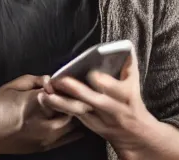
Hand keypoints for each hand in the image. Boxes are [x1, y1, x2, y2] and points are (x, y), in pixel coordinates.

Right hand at [0, 74, 83, 154]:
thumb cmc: (0, 106)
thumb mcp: (12, 86)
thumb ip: (33, 80)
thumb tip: (51, 79)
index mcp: (31, 103)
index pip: (56, 93)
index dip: (64, 86)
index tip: (69, 81)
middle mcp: (39, 122)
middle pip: (68, 110)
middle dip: (76, 101)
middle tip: (81, 93)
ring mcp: (43, 138)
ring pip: (70, 125)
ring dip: (75, 115)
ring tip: (79, 105)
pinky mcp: (44, 147)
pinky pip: (67, 139)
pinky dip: (75, 129)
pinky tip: (78, 121)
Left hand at [38, 46, 160, 157]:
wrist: (133, 134)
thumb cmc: (131, 100)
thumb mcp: (133, 81)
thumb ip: (129, 62)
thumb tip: (126, 44)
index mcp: (125, 96)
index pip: (114, 89)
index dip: (104, 82)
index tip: (92, 74)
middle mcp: (110, 109)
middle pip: (92, 100)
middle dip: (76, 91)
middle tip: (60, 80)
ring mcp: (98, 118)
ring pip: (78, 110)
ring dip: (60, 102)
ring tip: (44, 93)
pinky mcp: (88, 124)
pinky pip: (71, 115)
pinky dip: (58, 107)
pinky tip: (44, 99)